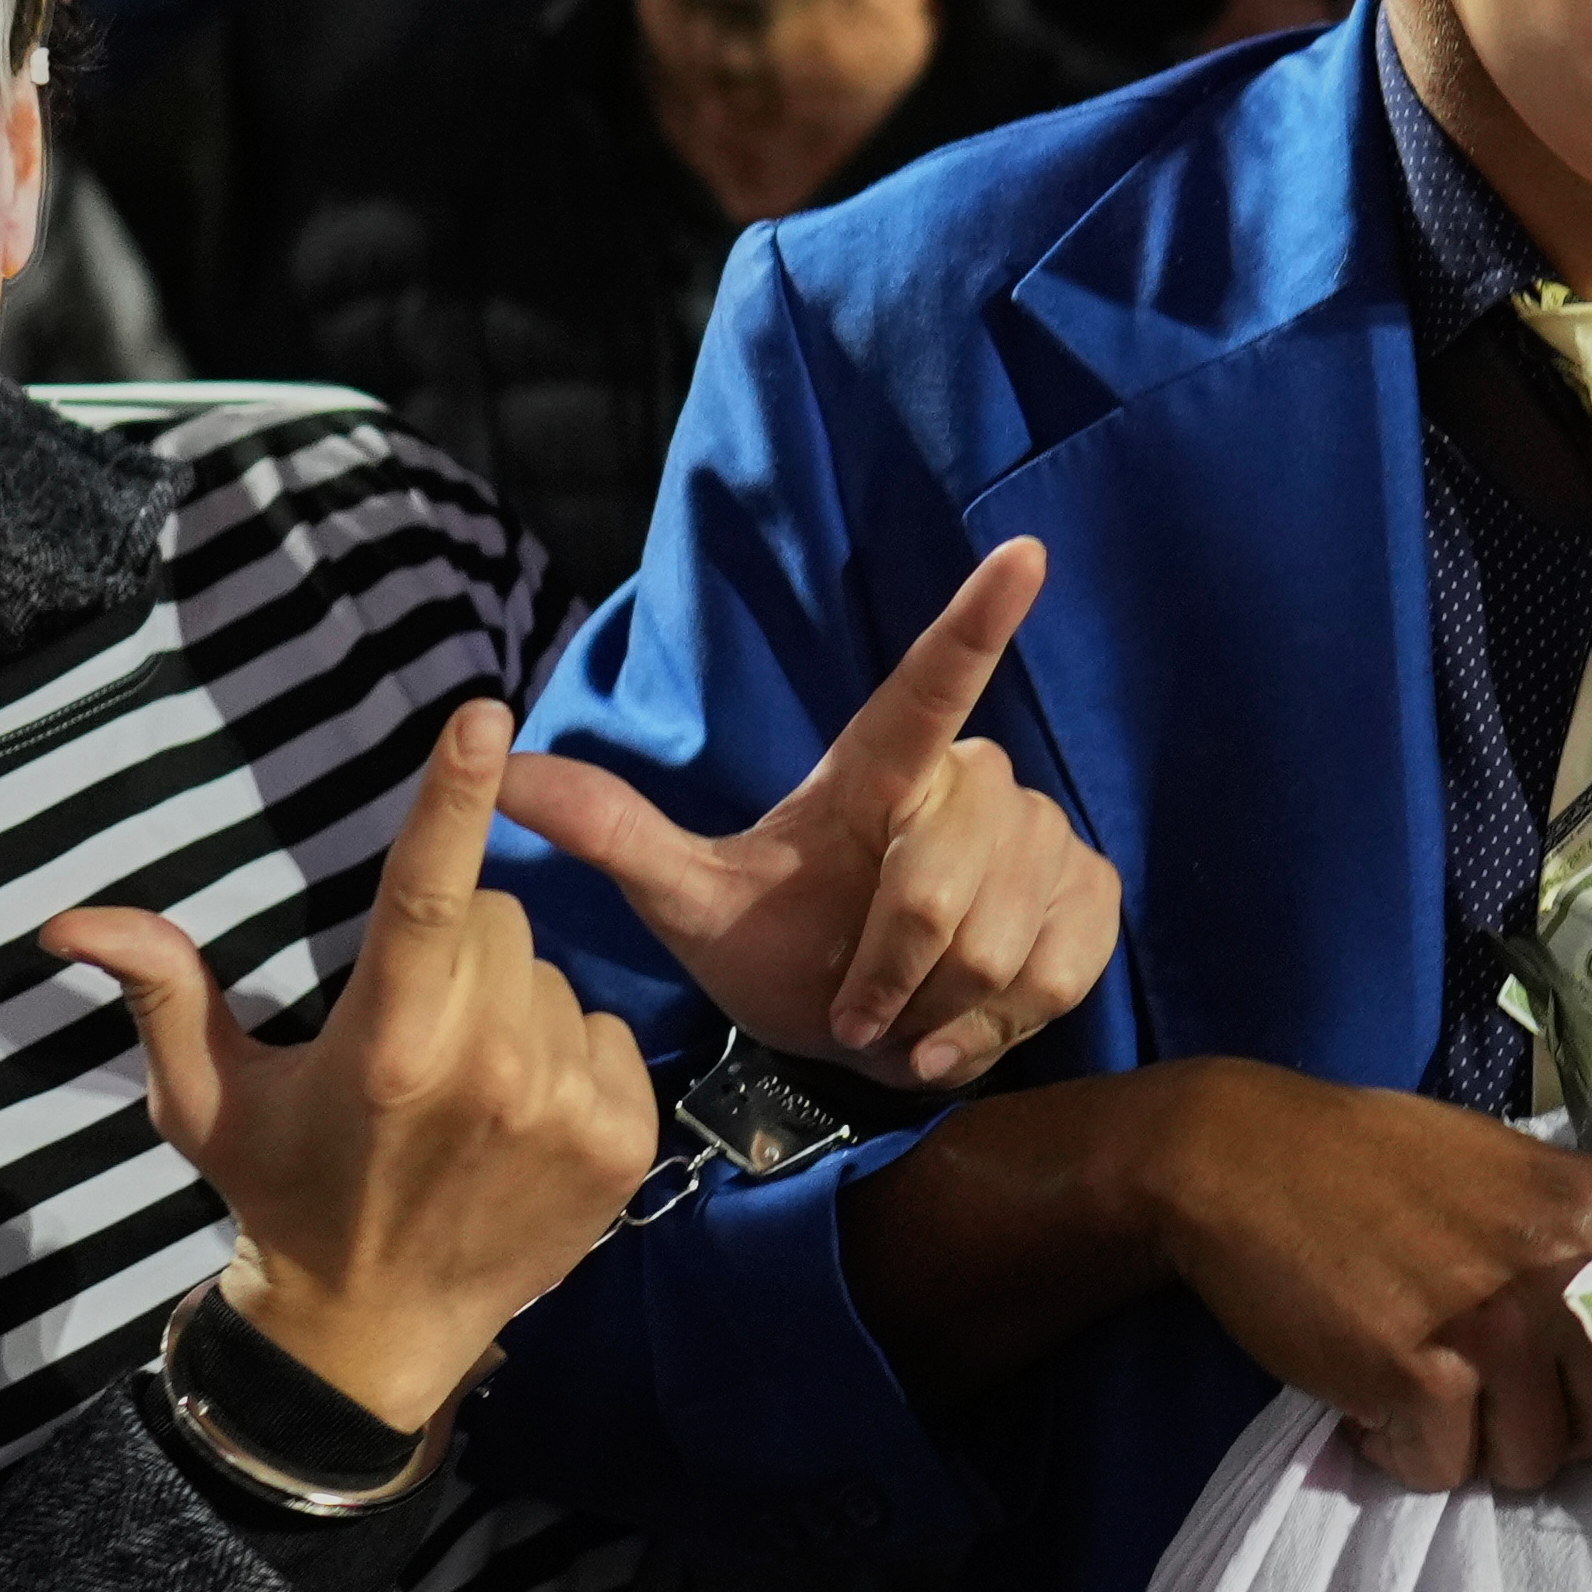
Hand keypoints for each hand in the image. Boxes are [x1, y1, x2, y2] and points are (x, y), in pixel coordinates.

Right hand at [45, 702, 657, 1429]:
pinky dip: (568, 1054)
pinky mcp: (622, 1139)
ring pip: (551, 973)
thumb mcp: (204, 1098)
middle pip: (498, 917)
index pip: (429, 893)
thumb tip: (67, 921)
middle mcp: (486, 1069)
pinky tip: (519, 1115)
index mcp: (387, 1045)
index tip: (484, 715)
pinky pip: (606, 1029)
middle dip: (458, 944)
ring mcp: (563, 1106)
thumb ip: (161, 991)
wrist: (376, 1335)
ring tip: (463, 1085)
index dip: (454, 797)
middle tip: (414, 1029)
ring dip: (512, 1004)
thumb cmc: (281, 1193)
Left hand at [503, 539, 1119, 1089]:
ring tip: (906, 1019)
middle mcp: (967, 786)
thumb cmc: (779, 952)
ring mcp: (1043, 838)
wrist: (860, 1038)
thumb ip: (608, 829)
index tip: (1021, 553)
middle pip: (947, 880)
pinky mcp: (1092, 898)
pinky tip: (963, 1032)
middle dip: (895, 967)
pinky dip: (1001, 1025)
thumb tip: (498, 768)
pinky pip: (1059, 969)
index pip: (927, 688)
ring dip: (944, 1005)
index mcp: (876, 772)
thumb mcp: (689, 900)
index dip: (976, 622)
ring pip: (1004, 936)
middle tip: (859, 1010)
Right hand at [1141, 1061, 1591, 1493]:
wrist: (1241, 1155)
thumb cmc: (1372, 1162)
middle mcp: (1564, 1269)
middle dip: (1540, 1421)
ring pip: (1525, 1462)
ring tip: (1415, 1383)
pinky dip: (1396, 1449)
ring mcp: (1495, 1327)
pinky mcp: (1420, 1378)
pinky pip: (1439, 1471)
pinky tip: (1365, 1393)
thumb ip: (1574, 1244)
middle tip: (1475, 1387)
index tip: (1558, 1383)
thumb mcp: (1507, 1173)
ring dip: (1468, 1442)